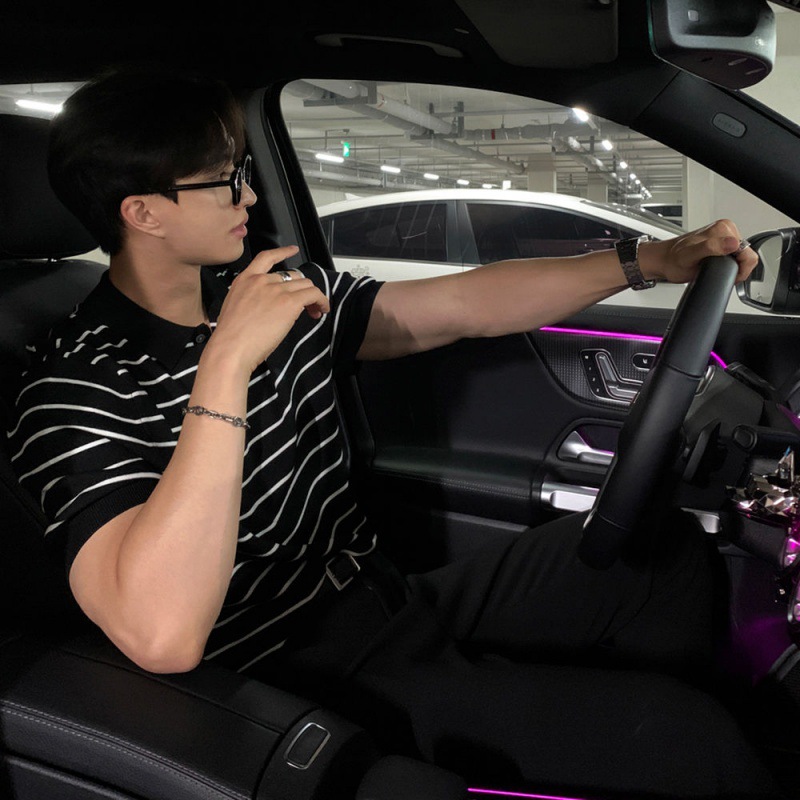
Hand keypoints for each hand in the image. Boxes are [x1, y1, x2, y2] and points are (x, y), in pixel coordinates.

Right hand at [208, 245, 330, 373]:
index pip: (267, 257)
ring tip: (314, 312)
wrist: (231, 348)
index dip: (283, 252)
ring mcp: (275, 290)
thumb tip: (270, 305)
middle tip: (306, 306)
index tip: (293, 250)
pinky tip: (322, 310)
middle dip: (302, 290)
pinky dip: (322, 301)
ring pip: (305, 285)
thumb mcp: (235, 307)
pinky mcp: (289, 302)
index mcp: (245, 280)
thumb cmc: (230, 338)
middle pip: (293, 276)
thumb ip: (253, 298)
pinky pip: (314, 295)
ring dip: (313, 297)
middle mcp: (261, 280)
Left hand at [638, 219, 757, 284]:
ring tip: (712, 269)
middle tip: (715, 272)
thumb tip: (732, 243)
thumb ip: (710, 248)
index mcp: (723, 229)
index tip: (726, 275)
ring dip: (731, 267)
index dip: (740, 269)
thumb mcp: (690, 256)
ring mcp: (724, 236)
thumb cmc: (673, 260)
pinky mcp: (721, 243)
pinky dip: (728, 265)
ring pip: (741, 257)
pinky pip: (734, 257)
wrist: (664, 260)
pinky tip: (714, 267)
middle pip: (746, 254)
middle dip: (735, 268)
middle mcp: (725, 230)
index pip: (747, 252)